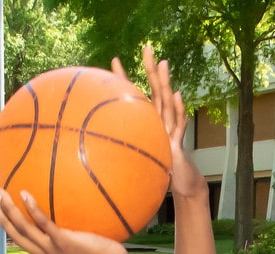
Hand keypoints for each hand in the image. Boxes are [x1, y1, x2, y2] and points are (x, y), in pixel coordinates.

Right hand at [0, 190, 128, 253]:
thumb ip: (78, 252)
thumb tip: (80, 239)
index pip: (28, 246)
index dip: (14, 232)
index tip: (7, 220)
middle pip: (18, 237)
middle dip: (4, 219)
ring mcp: (53, 250)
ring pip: (23, 229)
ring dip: (9, 210)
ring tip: (0, 193)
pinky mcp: (63, 241)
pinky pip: (42, 222)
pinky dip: (31, 208)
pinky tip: (24, 194)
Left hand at [116, 46, 204, 200]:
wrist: (183, 185)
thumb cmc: (156, 172)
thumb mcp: (133, 160)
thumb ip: (119, 151)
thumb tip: (91, 151)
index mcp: (149, 122)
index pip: (135, 95)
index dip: (125, 78)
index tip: (114, 61)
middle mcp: (161, 122)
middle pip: (155, 91)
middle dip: (150, 69)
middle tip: (146, 47)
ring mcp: (171, 131)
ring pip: (168, 103)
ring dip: (165, 83)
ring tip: (163, 63)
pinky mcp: (178, 144)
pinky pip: (179, 125)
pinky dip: (179, 110)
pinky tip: (177, 96)